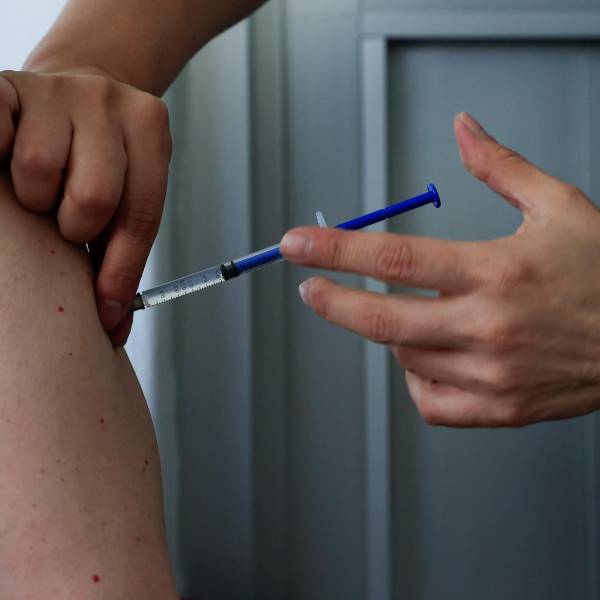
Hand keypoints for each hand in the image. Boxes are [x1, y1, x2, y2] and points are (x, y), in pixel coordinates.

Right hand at [0, 69, 171, 346]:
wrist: (72, 96)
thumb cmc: (102, 165)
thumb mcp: (129, 198)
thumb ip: (123, 255)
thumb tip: (113, 329)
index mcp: (150, 129)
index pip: (141, 216)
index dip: (120, 274)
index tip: (107, 316)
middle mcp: (108, 100)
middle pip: (92, 197)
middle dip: (76, 228)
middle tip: (68, 225)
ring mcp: (56, 89)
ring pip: (38, 170)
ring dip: (37, 199)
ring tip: (42, 193)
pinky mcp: (6, 87)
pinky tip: (7, 168)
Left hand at [280, 112, 599, 427]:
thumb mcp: (559, 206)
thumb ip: (501, 167)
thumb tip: (463, 129)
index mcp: (496, 271)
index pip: (395, 258)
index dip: (336, 249)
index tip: (297, 246)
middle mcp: (488, 325)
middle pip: (382, 319)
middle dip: (334, 301)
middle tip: (310, 287)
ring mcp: (492, 374)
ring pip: (404, 357)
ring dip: (393, 333)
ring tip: (418, 312)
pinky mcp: (500, 409)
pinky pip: (430, 402)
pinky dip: (416, 378)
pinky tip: (430, 357)